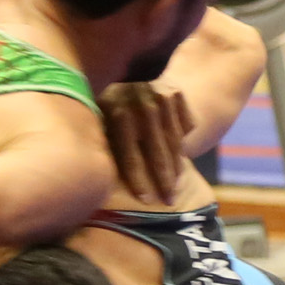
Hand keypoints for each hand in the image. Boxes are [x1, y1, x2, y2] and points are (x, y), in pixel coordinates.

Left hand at [100, 82, 194, 204]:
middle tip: (170, 201)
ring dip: (176, 166)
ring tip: (176, 185)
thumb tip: (102, 184)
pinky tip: (177, 154)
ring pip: (175, 140)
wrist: (124, 83)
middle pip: (157, 150)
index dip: (138, 180)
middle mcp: (139, 101)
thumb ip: (104, 148)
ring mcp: (160, 93)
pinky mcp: (175, 91)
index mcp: (115, 112)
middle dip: (163, 180)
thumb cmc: (105, 115)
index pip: (129, 154)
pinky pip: (186, 124)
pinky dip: (183, 138)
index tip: (146, 200)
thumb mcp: (98, 128)